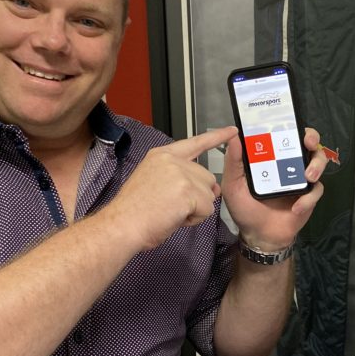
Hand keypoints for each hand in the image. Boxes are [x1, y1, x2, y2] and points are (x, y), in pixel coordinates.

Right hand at [112, 126, 237, 250]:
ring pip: (209, 195)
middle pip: (207, 177)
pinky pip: (206, 210)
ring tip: (171, 212)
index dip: (216, 137)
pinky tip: (175, 218)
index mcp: (162, 155)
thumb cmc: (134, 211)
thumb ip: (179, 177)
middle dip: (198, 196)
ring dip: (196, 209)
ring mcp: (182, 174)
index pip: (195, 143)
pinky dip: (195, 219)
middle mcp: (173, 160)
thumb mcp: (152, 181)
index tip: (232, 131)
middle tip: (173, 206)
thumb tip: (211, 188)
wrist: (122, 224)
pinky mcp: (188, 191)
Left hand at [222, 126, 328, 250]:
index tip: (288, 123)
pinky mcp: (309, 195)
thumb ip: (233, 162)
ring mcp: (300, 178)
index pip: (284, 134)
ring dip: (316, 165)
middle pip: (307, 142)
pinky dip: (308, 198)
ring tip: (308, 176)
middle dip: (311, 138)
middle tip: (308, 142)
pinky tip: (296, 207)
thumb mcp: (234, 184)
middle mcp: (288, 163)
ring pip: (319, 161)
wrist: (259, 234)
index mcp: (271, 157)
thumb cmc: (245, 208)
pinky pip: (316, 190)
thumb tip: (233, 137)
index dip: (289, 125)